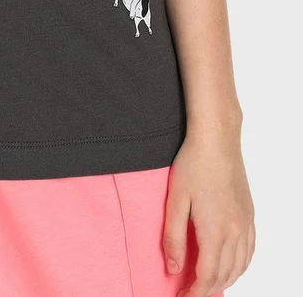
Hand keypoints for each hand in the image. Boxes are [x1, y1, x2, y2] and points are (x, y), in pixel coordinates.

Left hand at [163, 130, 254, 295]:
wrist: (218, 140)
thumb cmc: (193, 165)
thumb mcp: (175, 200)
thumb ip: (173, 237)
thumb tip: (173, 268)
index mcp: (215, 231)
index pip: (206, 276)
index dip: (195, 293)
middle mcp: (235, 232)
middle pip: (223, 274)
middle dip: (207, 290)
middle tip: (191, 294)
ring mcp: (245, 224)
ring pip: (239, 266)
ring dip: (224, 281)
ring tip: (207, 286)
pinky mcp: (249, 215)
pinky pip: (249, 251)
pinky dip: (240, 266)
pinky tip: (231, 267)